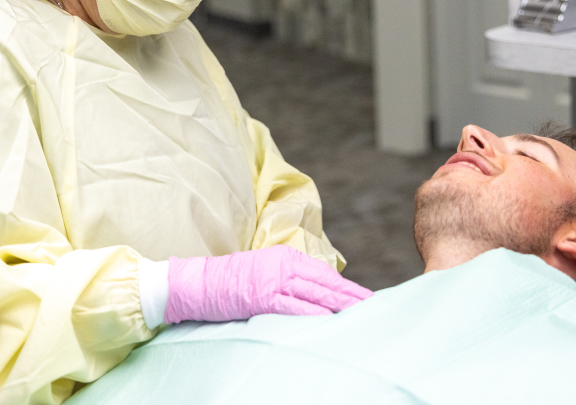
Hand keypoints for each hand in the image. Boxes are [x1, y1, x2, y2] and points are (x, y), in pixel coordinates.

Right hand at [165, 245, 371, 323]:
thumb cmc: (233, 280)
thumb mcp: (266, 269)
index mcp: (287, 256)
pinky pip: (294, 307)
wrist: (201, 281)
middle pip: (325, 283)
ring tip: (360, 314)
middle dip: (351, 297)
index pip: (324, 274)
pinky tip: (329, 319)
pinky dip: (313, 313)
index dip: (347, 287)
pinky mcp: (263, 297)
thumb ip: (289, 277)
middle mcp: (284, 265)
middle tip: (373, 306)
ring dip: (340, 306)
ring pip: (315, 294)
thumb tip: (314, 293)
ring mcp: (274, 281)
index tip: (366, 297)